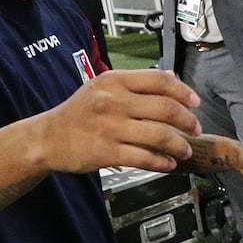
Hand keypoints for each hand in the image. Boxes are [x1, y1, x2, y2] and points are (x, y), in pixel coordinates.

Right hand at [41, 70, 200, 173]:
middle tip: (195, 128)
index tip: (194, 102)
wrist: (47, 138)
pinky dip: (162, 162)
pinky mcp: (106, 152)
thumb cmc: (79, 112)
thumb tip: (172, 78)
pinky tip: (168, 164)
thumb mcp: (103, 88)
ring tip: (185, 150)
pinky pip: (144, 158)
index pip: (159, 80)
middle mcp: (113, 101)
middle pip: (166, 108)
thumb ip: (137, 83)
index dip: (183, 91)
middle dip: (188, 121)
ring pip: (159, 135)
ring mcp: (109, 127)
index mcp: (114, 81)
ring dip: (179, 145)